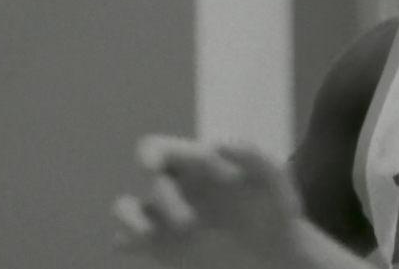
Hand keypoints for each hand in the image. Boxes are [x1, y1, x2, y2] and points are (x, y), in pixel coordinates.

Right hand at [113, 135, 302, 266]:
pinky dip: (126, 243)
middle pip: (152, 184)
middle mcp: (174, 186)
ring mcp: (163, 216)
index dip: (151, 154)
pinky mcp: (159, 245)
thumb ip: (253, 157)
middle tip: (190, 223)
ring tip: (146, 236)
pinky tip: (144, 246)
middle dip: (167, 201)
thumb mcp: (274, 180)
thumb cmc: (274, 208)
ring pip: (123, 209)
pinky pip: (125, 241)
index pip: (158, 148)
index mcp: (195, 163)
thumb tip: (218, 146)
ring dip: (129, 220)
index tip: (154, 168)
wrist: (274, 252)